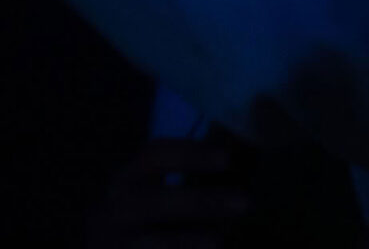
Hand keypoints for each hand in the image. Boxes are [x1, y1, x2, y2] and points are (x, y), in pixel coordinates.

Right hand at [87, 138, 248, 248]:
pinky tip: (212, 248)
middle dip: (200, 202)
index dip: (189, 154)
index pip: (153, 156)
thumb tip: (243, 175)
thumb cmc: (144, 211)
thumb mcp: (152, 189)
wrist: (100, 247)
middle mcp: (119, 209)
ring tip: (218, 241)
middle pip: (155, 202)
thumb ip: (189, 182)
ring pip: (153, 242)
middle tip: (244, 201)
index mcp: (129, 179)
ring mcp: (119, 241)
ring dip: (189, 240)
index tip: (226, 158)